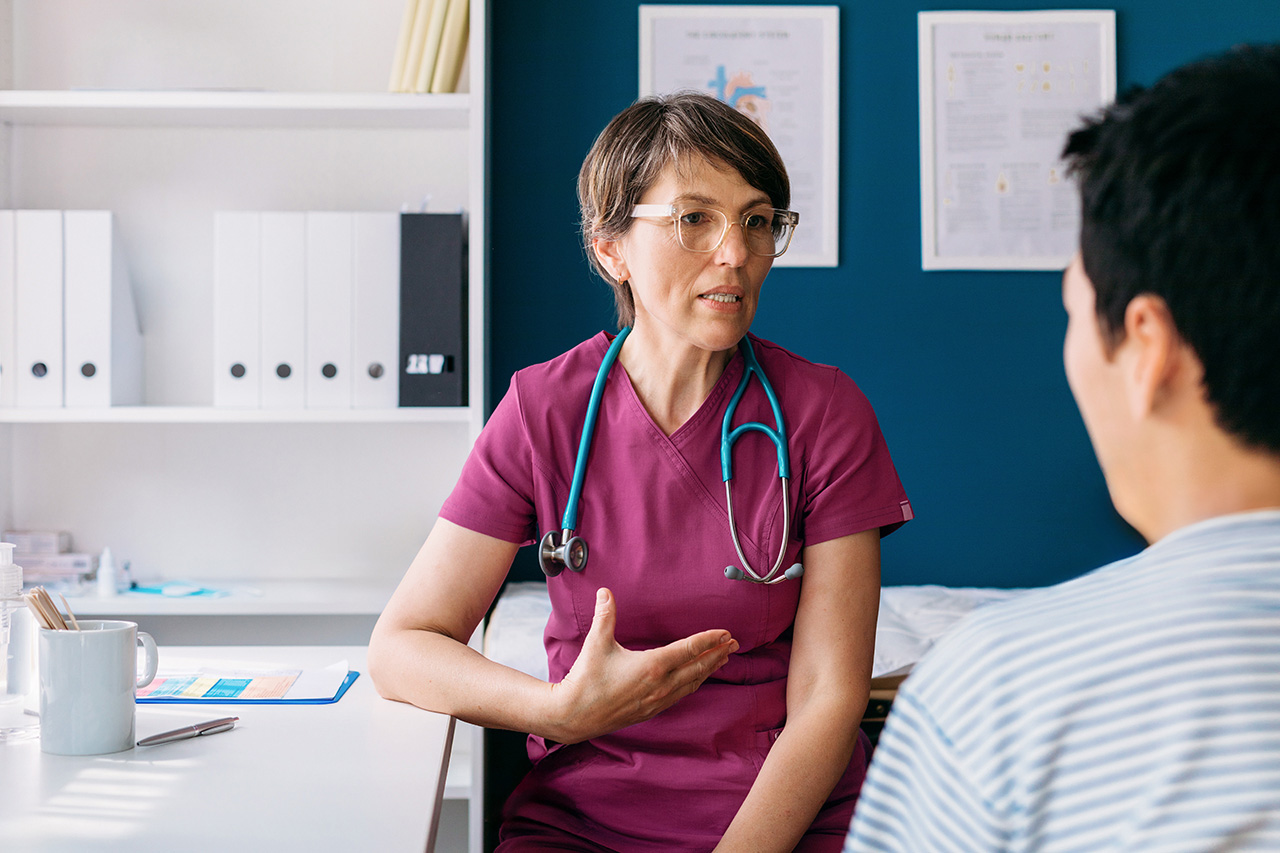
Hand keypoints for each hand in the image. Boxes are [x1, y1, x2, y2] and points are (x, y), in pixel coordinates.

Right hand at [548, 587, 737, 743]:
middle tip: (734, 643)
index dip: (709, 640)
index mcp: (652, 666)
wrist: (575, 715)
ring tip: (723, 658)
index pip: (689, 649)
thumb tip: (606, 591)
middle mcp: (661, 684)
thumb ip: (605, 615)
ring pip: (693, 682)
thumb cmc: (586, 679)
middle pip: (698, 667)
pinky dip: (695, 683)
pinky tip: (697, 679)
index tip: (725, 632)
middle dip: (718, 653)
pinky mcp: (653, 710)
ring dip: (709, 669)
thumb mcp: (597, 643)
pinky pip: (682, 695)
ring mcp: (659, 700)